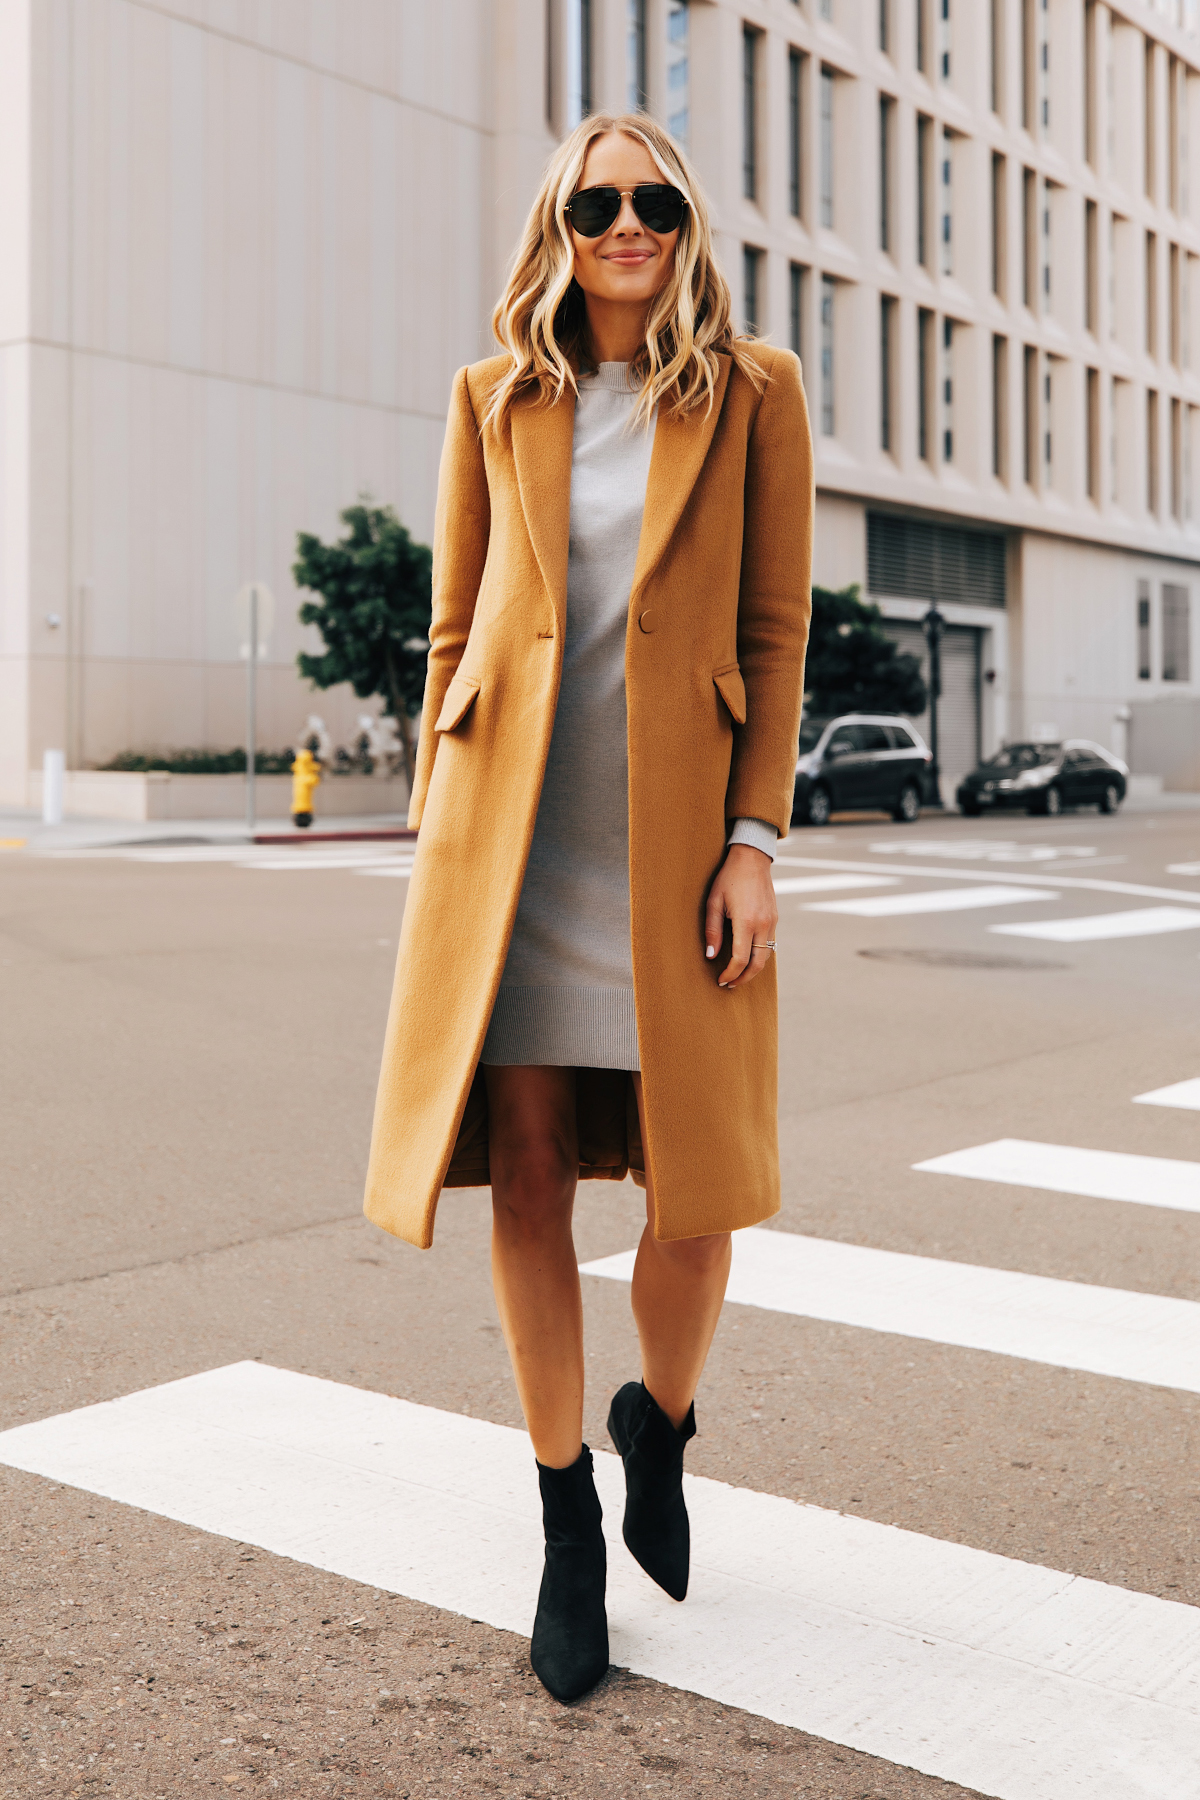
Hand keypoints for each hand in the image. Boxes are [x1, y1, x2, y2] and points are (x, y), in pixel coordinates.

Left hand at [704, 843, 777, 989]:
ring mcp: (772, 921)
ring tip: (738, 974)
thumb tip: (710, 956)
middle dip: (743, 978)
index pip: (740, 959)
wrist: (752, 858)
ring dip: (753, 969)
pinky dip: (760, 955)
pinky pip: (770, 943)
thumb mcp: (714, 902)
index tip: (721, 980)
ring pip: (766, 956)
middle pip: (757, 963)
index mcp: (746, 922)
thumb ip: (712, 930)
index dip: (730, 974)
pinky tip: (748, 957)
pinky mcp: (774, 918)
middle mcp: (763, 924)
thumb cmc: (728, 878)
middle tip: (730, 984)